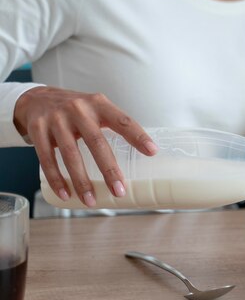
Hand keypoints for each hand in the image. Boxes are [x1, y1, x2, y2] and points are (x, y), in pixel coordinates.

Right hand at [13, 87, 156, 206]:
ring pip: (70, 154)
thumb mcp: (96, 108)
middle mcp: (78, 109)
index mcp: (98, 104)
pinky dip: (57, 179)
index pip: (122, 120)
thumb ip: (114, 124)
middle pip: (96, 142)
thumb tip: (142, 153)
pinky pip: (47, 158)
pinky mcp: (37, 130)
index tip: (152, 152)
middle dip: (109, 169)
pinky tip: (65, 194)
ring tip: (90, 201)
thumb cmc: (76, 110)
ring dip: (81, 181)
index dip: (138, 136)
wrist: (36, 99)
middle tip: (119, 191)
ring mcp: (56, 119)